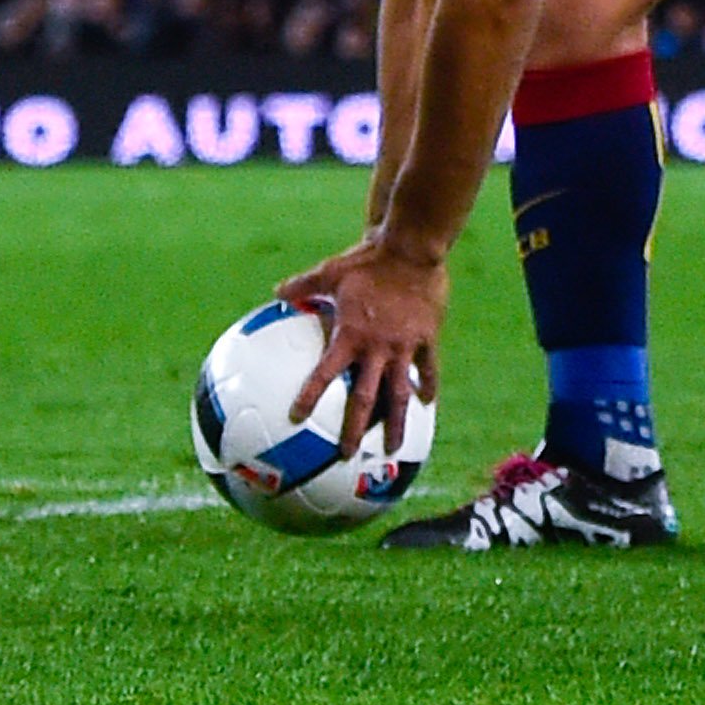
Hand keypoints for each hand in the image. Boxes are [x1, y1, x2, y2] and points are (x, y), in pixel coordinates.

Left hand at [272, 233, 447, 459]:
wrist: (413, 249)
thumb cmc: (368, 260)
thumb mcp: (330, 271)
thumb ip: (303, 286)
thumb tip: (276, 291)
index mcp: (349, 336)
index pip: (324, 374)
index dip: (309, 396)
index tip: (294, 418)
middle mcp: (376, 348)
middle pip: (365, 398)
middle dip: (355, 429)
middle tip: (346, 455)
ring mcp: (404, 346)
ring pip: (400, 393)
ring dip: (396, 422)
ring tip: (394, 447)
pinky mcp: (427, 338)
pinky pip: (428, 369)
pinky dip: (428, 386)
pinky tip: (427, 402)